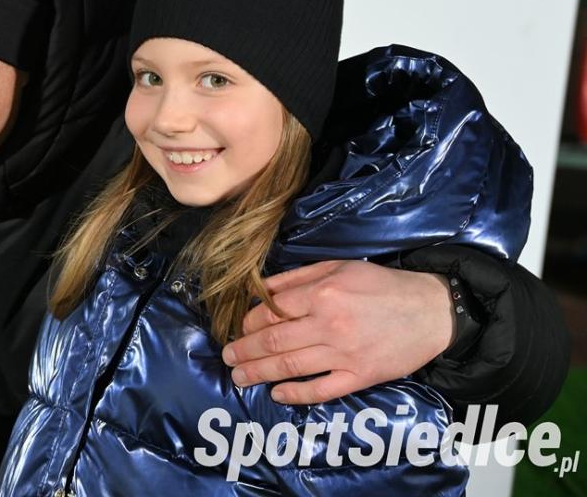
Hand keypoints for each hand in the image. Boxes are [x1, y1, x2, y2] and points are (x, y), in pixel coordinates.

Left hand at [221, 260, 455, 402]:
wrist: (432, 311)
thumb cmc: (381, 285)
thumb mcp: (337, 267)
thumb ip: (297, 277)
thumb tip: (261, 288)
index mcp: (323, 293)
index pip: (272, 311)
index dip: (249, 322)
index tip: (240, 328)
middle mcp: (329, 324)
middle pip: (275, 341)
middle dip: (245, 350)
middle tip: (228, 357)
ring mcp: (345, 353)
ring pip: (291, 366)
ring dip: (259, 373)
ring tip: (238, 377)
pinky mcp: (360, 375)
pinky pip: (322, 389)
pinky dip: (296, 393)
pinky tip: (277, 393)